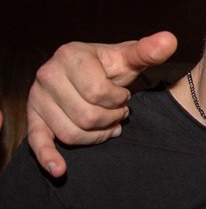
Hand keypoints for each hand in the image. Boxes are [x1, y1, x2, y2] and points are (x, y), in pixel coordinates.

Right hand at [26, 32, 177, 176]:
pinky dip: (48, 157)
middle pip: (86, 116)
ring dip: (97, 135)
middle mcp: (48, 75)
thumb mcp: (128, 58)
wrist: (87, 74)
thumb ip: (148, 51)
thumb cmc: (109, 67)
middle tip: (118, 112)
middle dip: (110, 118)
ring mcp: (38, 98)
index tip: (123, 95)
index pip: (99, 93)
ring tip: (107, 124)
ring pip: (71, 133)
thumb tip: (170, 40)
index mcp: (70, 55)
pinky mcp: (34, 118)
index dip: (118, 100)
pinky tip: (59, 168)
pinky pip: (37, 141)